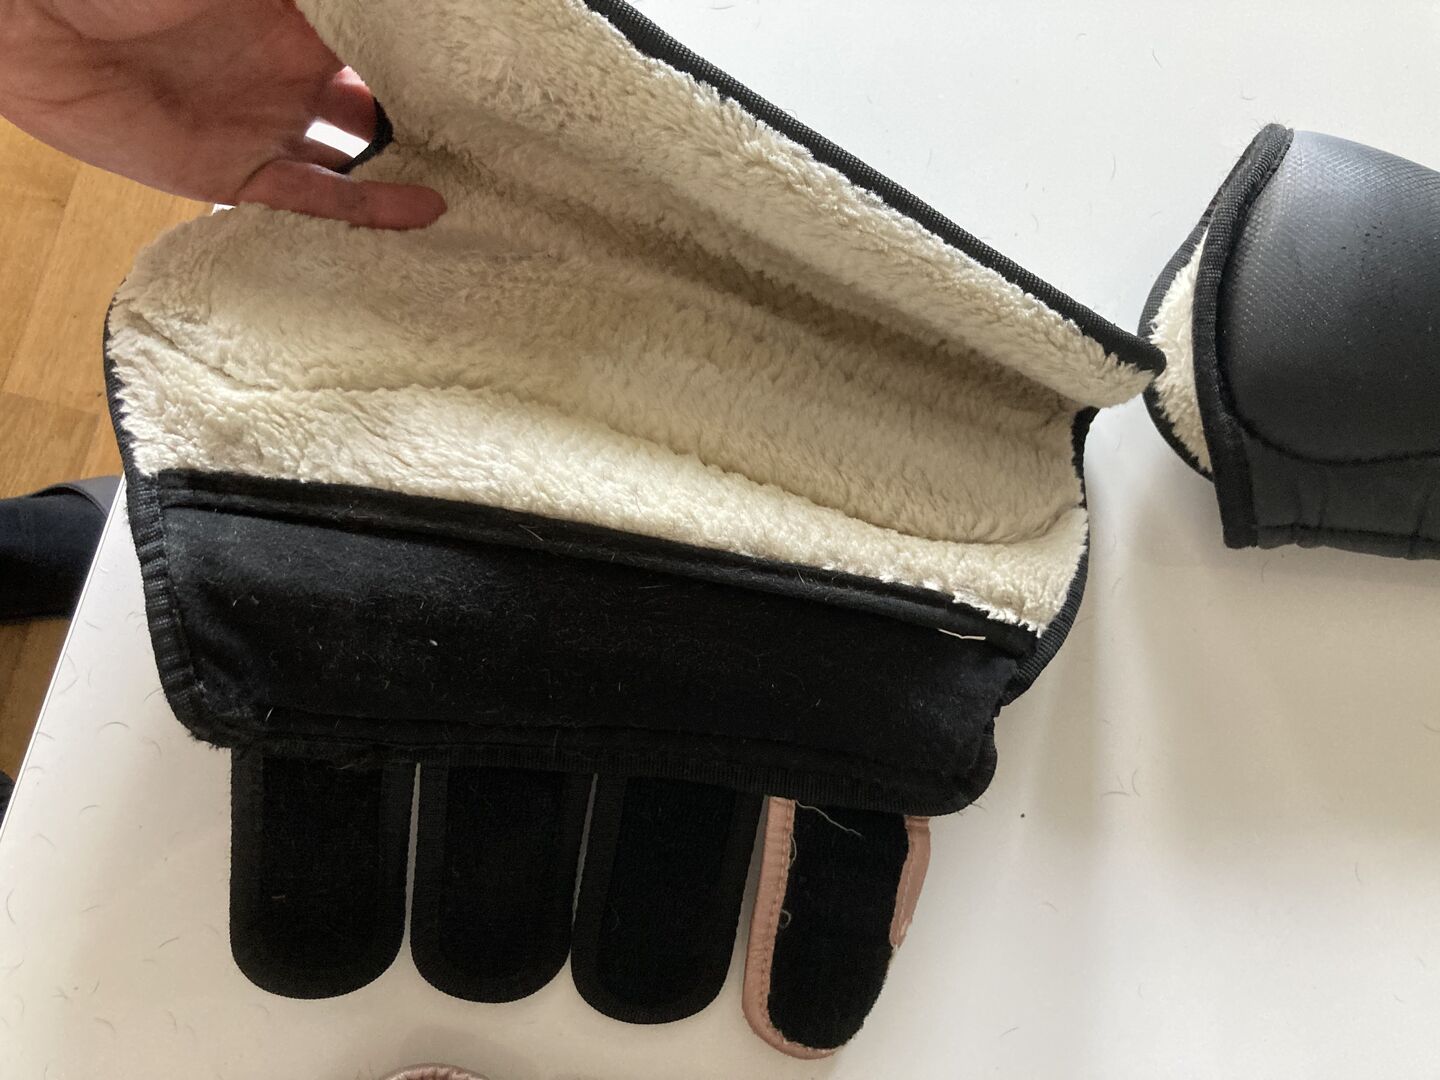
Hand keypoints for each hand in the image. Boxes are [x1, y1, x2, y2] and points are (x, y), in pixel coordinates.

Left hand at [0, 0, 444, 228]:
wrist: (28, 22)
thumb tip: (398, 5)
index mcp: (296, 12)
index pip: (381, 42)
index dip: (430, 59)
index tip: (485, 78)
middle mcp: (285, 69)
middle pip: (377, 101)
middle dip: (430, 119)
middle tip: (494, 140)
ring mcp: (262, 123)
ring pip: (355, 156)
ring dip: (408, 171)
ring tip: (477, 188)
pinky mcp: (232, 175)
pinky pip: (314, 199)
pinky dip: (369, 211)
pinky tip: (423, 213)